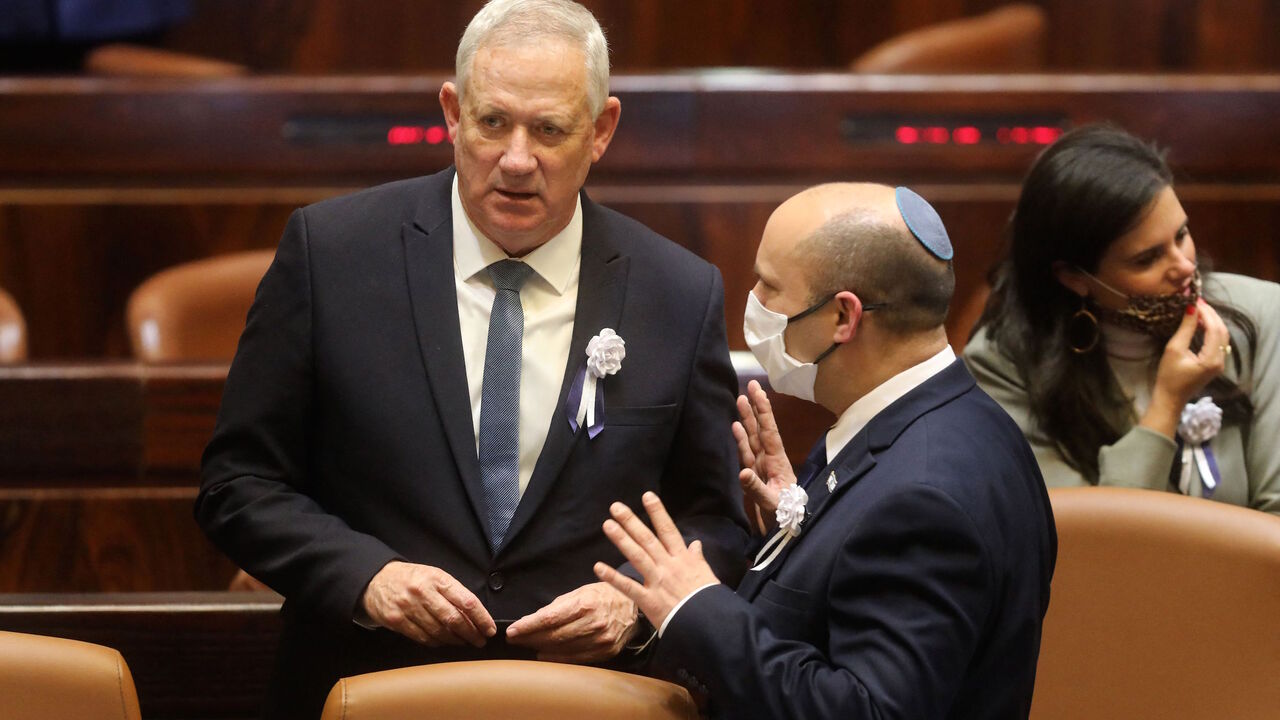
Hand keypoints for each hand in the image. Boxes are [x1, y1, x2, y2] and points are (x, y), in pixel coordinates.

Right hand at [361, 561, 495, 646]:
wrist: (377, 579)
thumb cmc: (412, 578)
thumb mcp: (434, 575)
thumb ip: (453, 592)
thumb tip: (475, 615)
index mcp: (437, 578)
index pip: (467, 601)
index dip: (481, 618)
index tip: (490, 629)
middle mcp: (423, 592)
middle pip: (454, 619)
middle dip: (471, 633)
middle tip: (480, 641)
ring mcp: (408, 607)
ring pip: (438, 631)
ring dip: (455, 640)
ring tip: (463, 642)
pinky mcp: (396, 620)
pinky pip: (422, 637)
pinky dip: (436, 642)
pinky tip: (443, 642)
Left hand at [506, 582, 637, 662]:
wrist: (634, 606)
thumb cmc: (604, 595)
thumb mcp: (581, 591)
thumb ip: (558, 606)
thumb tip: (534, 619)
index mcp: (585, 604)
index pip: (549, 619)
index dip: (528, 626)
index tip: (512, 631)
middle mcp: (594, 623)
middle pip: (553, 636)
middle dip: (530, 638)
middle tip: (515, 639)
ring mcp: (601, 640)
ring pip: (563, 649)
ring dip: (541, 649)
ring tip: (528, 645)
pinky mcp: (606, 651)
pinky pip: (576, 658)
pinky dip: (558, 658)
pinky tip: (545, 655)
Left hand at [594, 492, 719, 631]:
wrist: (708, 623)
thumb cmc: (708, 599)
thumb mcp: (706, 574)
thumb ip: (698, 558)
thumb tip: (695, 544)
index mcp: (683, 559)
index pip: (668, 530)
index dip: (658, 512)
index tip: (647, 496)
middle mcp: (668, 566)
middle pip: (647, 539)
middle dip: (631, 521)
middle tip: (616, 506)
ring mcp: (658, 582)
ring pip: (637, 556)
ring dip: (621, 540)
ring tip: (607, 525)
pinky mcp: (649, 600)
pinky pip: (628, 587)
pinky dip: (613, 577)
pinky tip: (598, 567)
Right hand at [732, 380, 795, 533]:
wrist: (787, 532)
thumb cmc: (785, 517)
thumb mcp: (773, 504)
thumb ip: (757, 488)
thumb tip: (742, 472)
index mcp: (778, 462)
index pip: (769, 431)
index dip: (764, 410)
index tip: (759, 390)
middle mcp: (770, 460)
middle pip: (761, 429)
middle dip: (756, 409)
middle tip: (751, 386)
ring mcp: (762, 467)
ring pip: (752, 438)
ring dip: (746, 421)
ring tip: (740, 401)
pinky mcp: (755, 476)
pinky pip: (746, 454)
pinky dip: (740, 440)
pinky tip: (735, 428)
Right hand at [1142, 299, 1230, 437]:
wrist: (1170, 399)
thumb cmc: (1168, 377)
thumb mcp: (1173, 350)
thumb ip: (1185, 329)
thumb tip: (1192, 308)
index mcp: (1211, 358)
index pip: (1215, 329)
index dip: (1207, 313)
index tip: (1195, 300)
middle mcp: (1221, 360)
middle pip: (1222, 331)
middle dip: (1211, 315)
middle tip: (1197, 302)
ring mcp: (1220, 363)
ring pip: (1222, 336)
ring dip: (1212, 321)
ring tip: (1199, 310)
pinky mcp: (1216, 363)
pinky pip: (1219, 342)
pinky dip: (1212, 330)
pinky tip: (1201, 324)